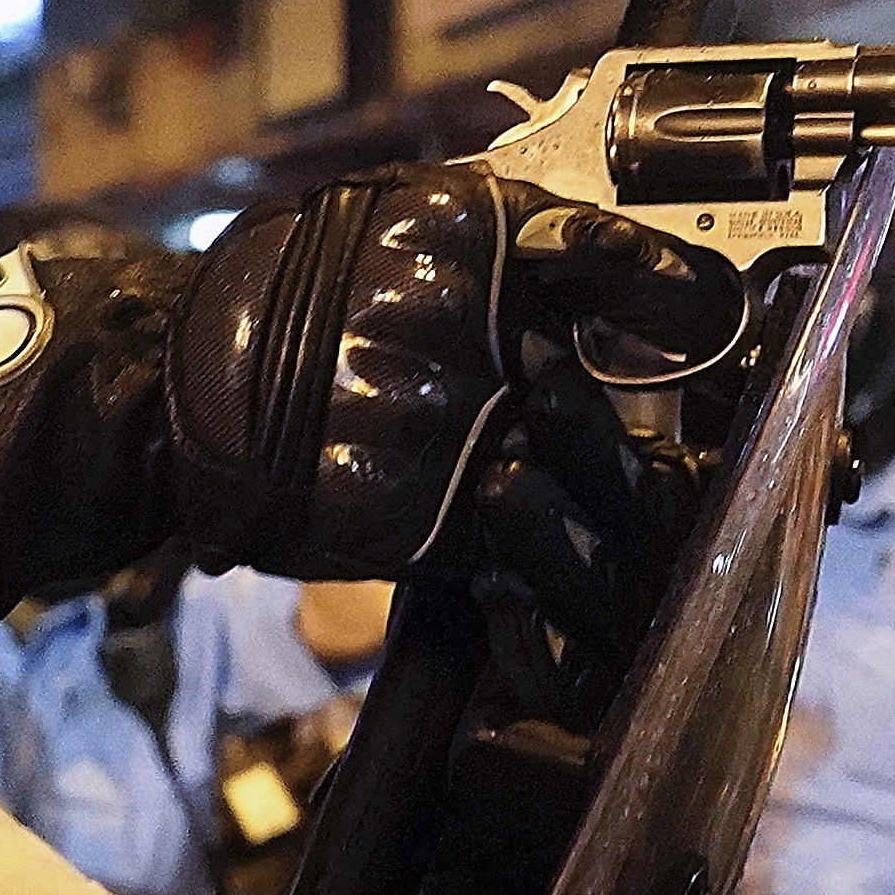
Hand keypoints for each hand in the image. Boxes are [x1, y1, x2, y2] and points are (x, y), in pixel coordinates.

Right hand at [0, 170, 742, 668]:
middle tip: (691, 507)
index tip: (725, 326)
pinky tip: (578, 665)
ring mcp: (452, 414)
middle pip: (606, 400)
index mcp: (469, 229)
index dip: (684, 296)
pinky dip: (561, 626)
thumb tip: (604, 299)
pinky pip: (531, 567)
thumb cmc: (286, 309)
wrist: (169, 390)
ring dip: (625, 551)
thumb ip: (490, 262)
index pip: (616, 253)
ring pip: (588, 490)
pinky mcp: (423, 509)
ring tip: (644, 589)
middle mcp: (475, 317)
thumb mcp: (384, 238)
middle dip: (650, 468)